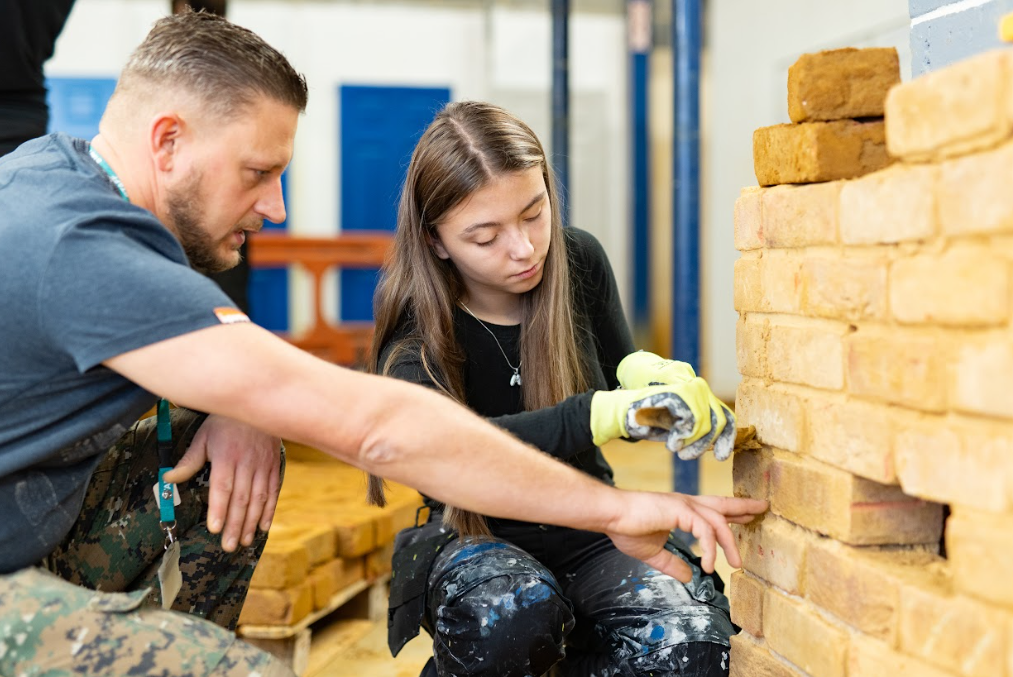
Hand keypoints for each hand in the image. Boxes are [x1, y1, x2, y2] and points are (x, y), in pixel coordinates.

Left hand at [162, 414, 282, 551]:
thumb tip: (167, 480)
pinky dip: (270, 510)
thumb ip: (188, 462)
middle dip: (234, 524)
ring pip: (258, 499)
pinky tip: (264, 527)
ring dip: (252, 522)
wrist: (257, 406)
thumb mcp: (203, 438)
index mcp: (227, 456)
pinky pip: (273, 491)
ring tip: (244, 542)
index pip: (222, 487)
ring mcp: (263, 466)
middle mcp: (247, 463)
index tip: (214, 529)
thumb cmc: (224, 423)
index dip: (219, 509)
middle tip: (227, 546)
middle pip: (241, 499)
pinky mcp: (274, 467)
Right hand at [605, 491, 767, 581]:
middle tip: (763, 507)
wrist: (611, 515)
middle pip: (722, 504)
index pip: (712, 509)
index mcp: (680, 509)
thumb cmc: (626, 527)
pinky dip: (710, 548)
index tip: (747, 514)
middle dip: (744, 506)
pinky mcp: (680, 510)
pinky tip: (708, 565)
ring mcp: (684, 505)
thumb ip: (671, 563)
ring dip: (730, 542)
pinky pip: (705, 530)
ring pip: (718, 521)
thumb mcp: (653, 552)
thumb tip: (687, 577)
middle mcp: (686, 503)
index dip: (731, 512)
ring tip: (736, 564)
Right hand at [616, 351, 736, 459]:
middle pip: (719, 423)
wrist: (626, 412)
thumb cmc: (653, 422)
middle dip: (704, 444)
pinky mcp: (680, 393)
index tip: (721, 457)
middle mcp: (701, 388)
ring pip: (705, 425)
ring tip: (676, 449)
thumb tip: (721, 442)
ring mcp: (691, 389)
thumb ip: (700, 430)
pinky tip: (671, 441)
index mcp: (704, 396)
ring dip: (692, 443)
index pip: (727, 417)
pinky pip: (691, 421)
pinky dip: (681, 436)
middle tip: (687, 456)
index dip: (727, 439)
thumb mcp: (681, 428)